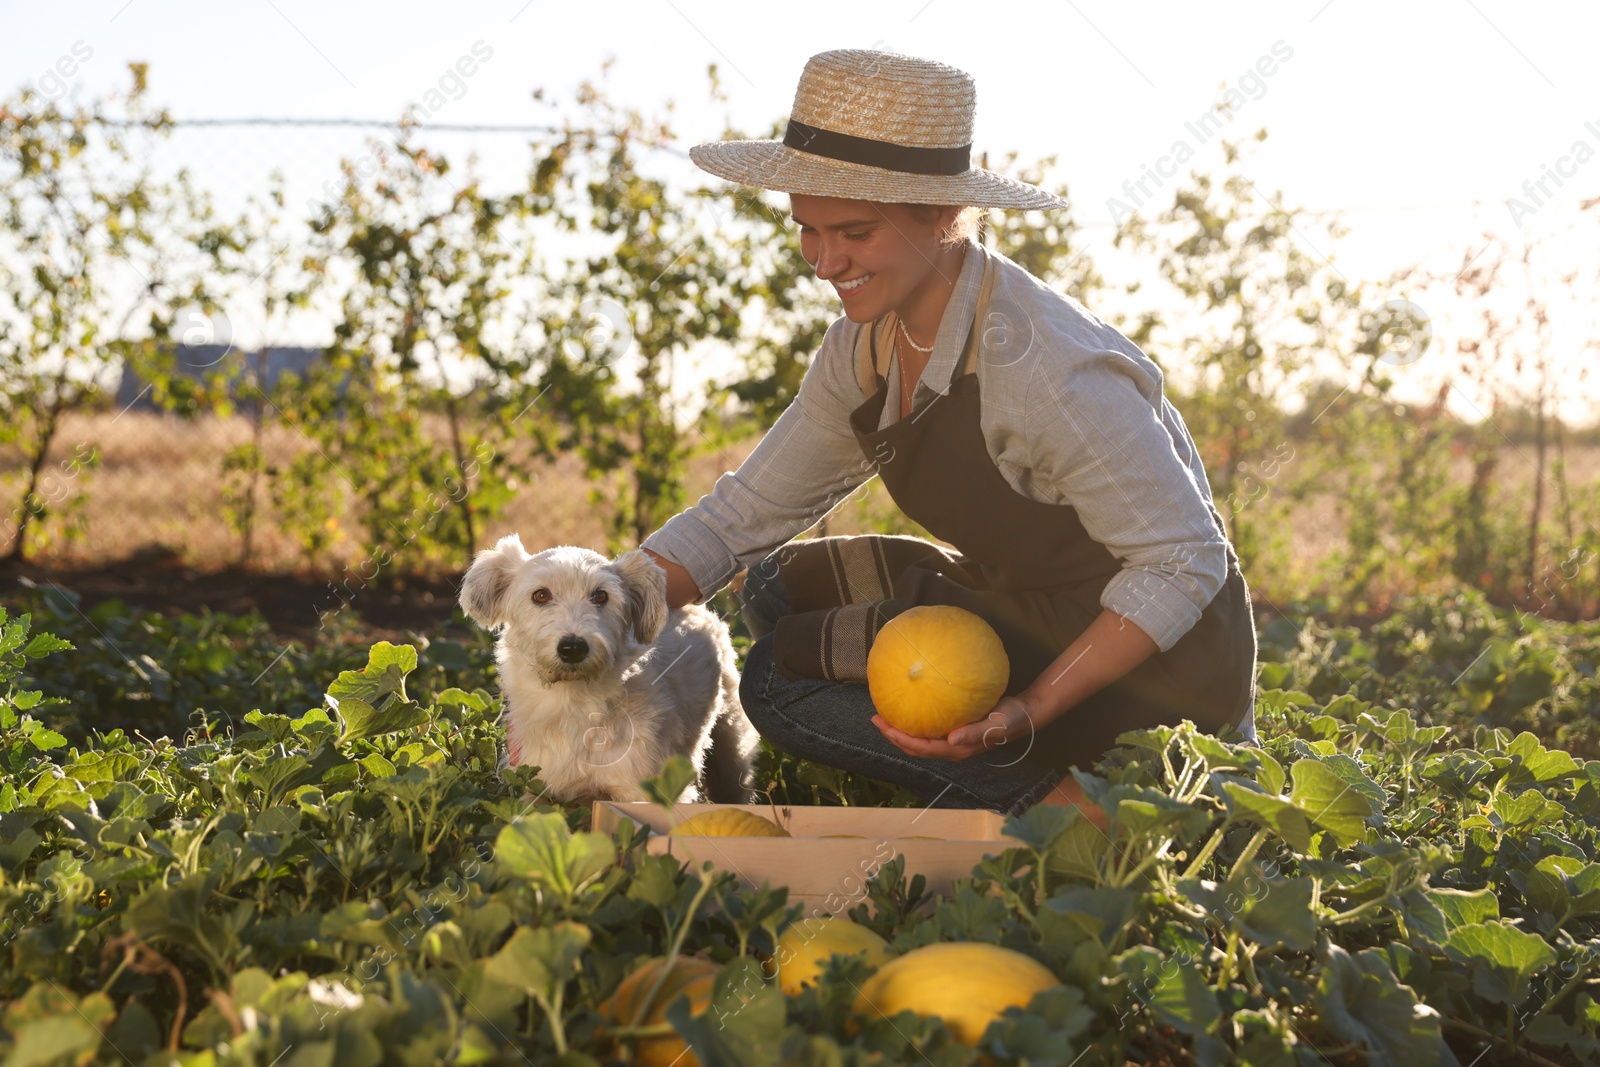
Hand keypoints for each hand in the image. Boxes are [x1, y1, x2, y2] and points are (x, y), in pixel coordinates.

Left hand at [871, 695, 1037, 762]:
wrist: (1022, 714)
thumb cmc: (1010, 719)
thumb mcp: (996, 725)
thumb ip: (975, 732)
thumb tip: (951, 739)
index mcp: (958, 749)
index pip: (922, 748)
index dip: (901, 739)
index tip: (884, 726)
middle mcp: (952, 748)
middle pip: (915, 747)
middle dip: (893, 735)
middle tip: (875, 718)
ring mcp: (952, 740)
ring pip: (919, 740)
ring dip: (900, 730)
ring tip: (884, 714)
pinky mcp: (954, 730)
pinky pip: (928, 729)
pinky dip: (915, 721)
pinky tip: (908, 706)